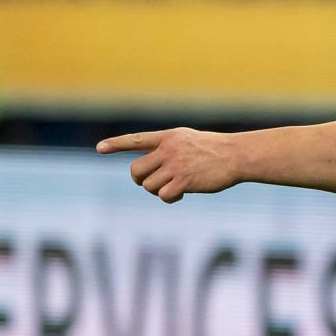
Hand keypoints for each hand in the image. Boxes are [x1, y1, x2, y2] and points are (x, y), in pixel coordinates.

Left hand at [97, 128, 239, 203]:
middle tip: (152, 183)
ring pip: (149, 186)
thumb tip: (151, 168)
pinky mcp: (184, 180)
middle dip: (140, 180)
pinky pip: (164, 196)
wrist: (236, 155)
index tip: (99, 148)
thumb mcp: (189, 140)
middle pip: (136, 170)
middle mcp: (168, 149)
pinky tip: (182, 194)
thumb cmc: (215, 149)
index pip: (136, 140)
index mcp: (168, 137)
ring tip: (174, 187)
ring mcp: (176, 165)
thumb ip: (168, 149)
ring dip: (158, 191)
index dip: (116, 144)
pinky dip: (170, 198)